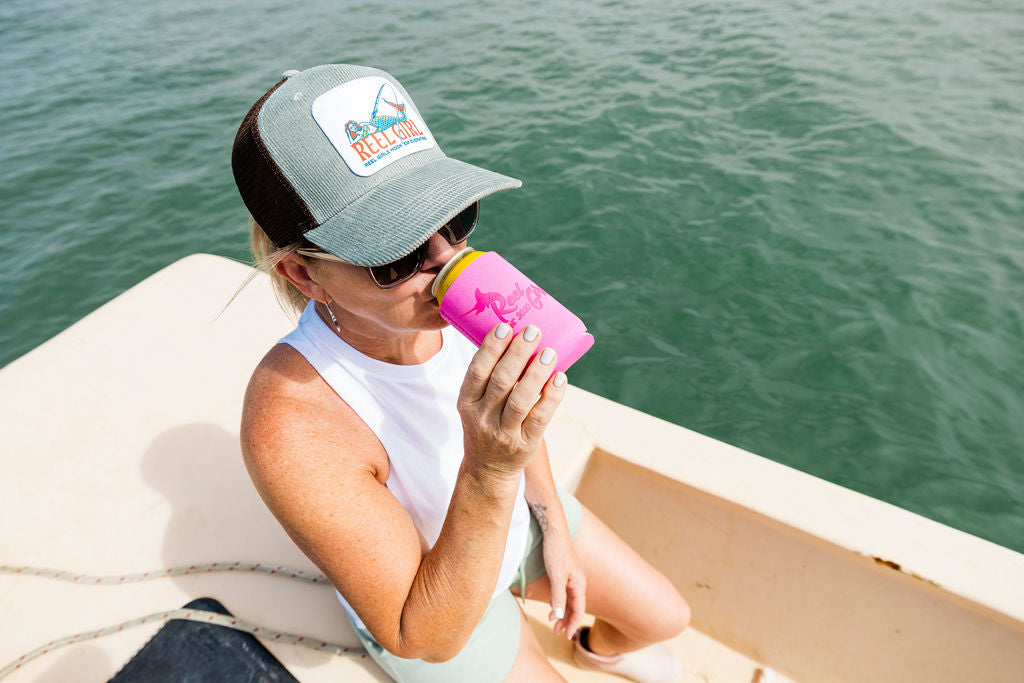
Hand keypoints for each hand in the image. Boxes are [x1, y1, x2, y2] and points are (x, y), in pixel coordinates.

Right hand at [458, 323, 566, 484]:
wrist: (488, 469)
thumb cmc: (487, 424)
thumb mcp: (476, 404)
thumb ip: (490, 377)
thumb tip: (516, 337)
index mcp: (467, 403)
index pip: (477, 371)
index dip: (491, 348)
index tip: (505, 327)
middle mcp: (482, 417)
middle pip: (501, 381)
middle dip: (518, 353)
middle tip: (533, 331)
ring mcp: (503, 433)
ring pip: (521, 399)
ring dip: (536, 372)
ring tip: (549, 352)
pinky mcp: (525, 444)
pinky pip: (540, 417)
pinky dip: (551, 396)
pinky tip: (560, 378)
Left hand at [541, 530, 586, 637]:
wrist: (553, 530)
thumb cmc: (556, 551)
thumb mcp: (556, 577)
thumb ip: (558, 597)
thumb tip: (559, 617)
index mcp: (579, 584)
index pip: (579, 610)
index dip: (573, 624)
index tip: (566, 636)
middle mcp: (578, 581)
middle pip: (575, 607)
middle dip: (567, 621)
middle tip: (557, 632)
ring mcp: (572, 577)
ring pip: (569, 600)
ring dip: (562, 613)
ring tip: (554, 624)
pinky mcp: (565, 572)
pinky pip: (564, 593)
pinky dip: (559, 602)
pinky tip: (553, 607)